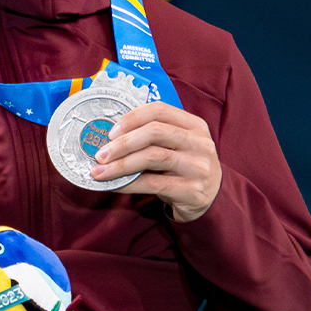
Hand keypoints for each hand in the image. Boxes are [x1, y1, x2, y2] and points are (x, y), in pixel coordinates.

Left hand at [90, 102, 221, 221]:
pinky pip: (154, 184)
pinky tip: (115, 186)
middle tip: (100, 155)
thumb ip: (151, 137)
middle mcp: (200, 143)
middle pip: (155, 132)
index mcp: (194, 125)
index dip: (132, 118)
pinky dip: (130, 183)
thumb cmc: (182, 167)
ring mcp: (199, 167)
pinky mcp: (194, 191)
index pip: (159, 110)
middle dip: (122, 143)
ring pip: (153, 157)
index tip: (110, 132)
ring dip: (121, 165)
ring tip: (100, 172)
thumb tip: (109, 139)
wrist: (210, 199)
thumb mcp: (174, 146)